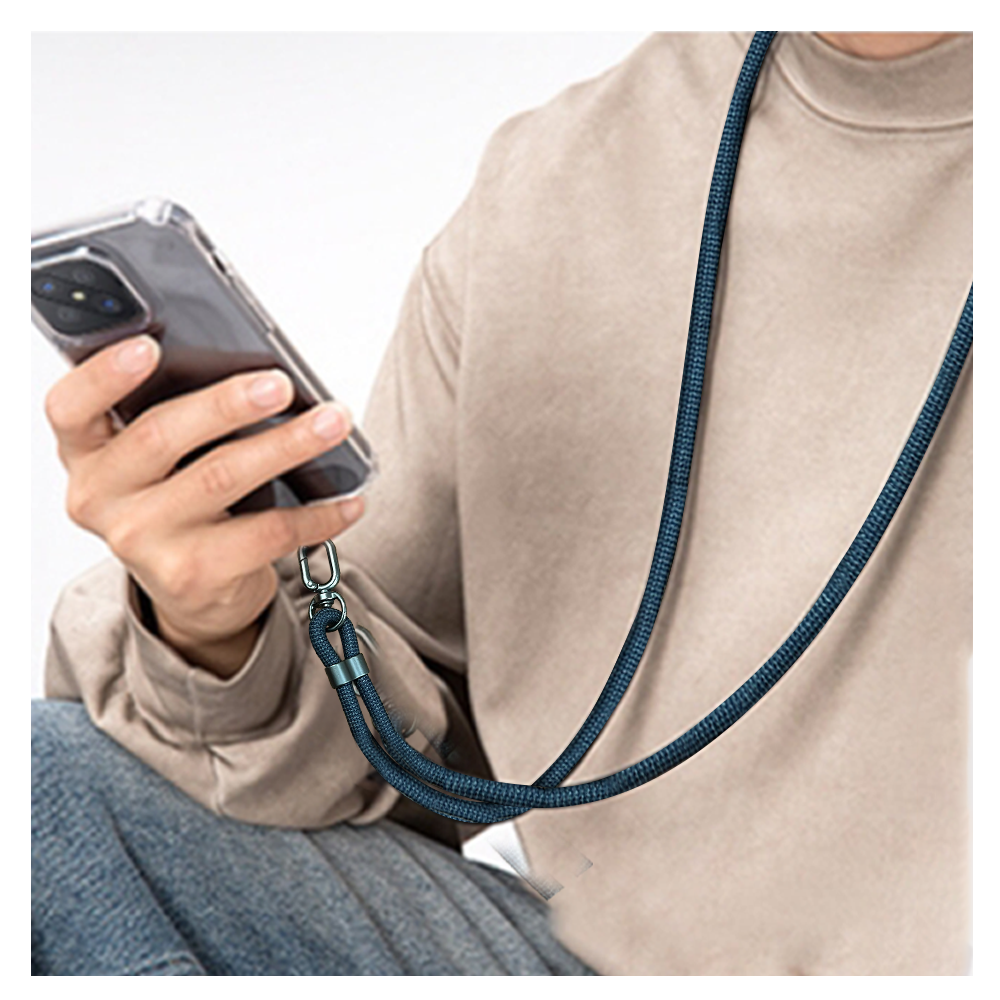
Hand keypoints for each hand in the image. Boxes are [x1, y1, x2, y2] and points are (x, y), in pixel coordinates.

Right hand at [44, 334, 365, 676]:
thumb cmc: (180, 500)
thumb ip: (176, 415)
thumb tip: (254, 373)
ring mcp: (142, 540)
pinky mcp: (192, 574)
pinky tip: (349, 499)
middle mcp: (101, 498)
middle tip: (280, 383)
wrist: (193, 589)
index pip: (70, 407)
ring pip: (222, 477)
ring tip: (333, 423)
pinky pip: (267, 533)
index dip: (105, 375)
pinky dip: (317, 514)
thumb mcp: (159, 460)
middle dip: (228, 403)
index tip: (150, 347)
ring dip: (287, 445)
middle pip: (162, 436)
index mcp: (87, 453)